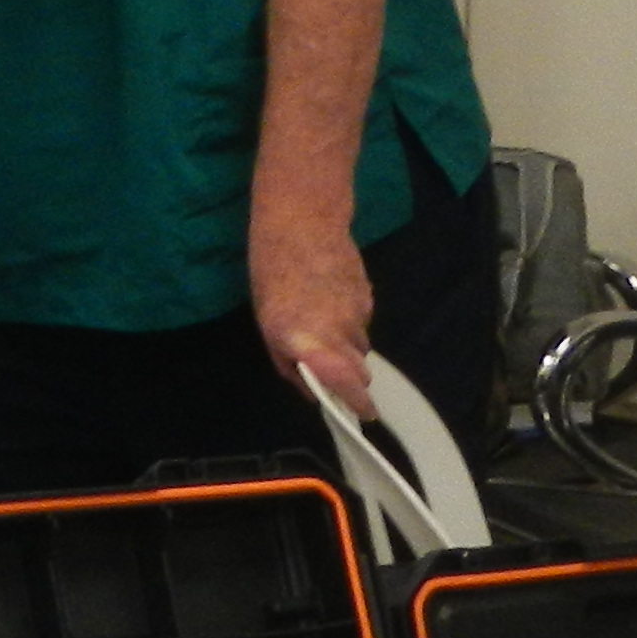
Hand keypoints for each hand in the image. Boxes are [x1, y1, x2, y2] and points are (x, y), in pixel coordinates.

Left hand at [252, 211, 373, 419]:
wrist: (302, 223)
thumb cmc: (272, 273)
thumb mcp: (267, 325)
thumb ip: (289, 363)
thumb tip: (312, 390)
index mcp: (309, 340)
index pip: (345, 381)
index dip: (357, 401)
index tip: (364, 414)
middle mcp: (340, 330)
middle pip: (358, 369)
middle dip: (349, 377)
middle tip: (332, 369)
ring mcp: (358, 312)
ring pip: (360, 344)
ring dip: (346, 346)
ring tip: (323, 323)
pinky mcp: (368, 296)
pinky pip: (363, 321)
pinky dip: (350, 321)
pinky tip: (331, 300)